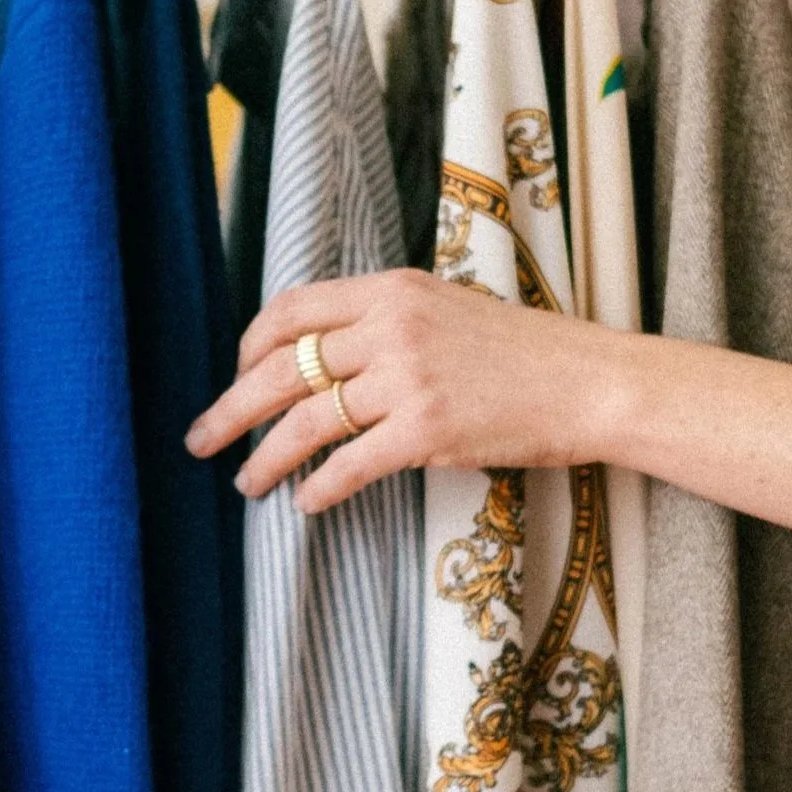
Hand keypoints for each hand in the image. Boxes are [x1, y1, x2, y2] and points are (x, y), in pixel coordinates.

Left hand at [188, 269, 631, 514]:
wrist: (591, 382)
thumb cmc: (524, 353)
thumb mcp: (446, 309)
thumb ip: (385, 321)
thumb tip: (320, 359)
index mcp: (391, 289)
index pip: (291, 309)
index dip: (249, 347)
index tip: (236, 377)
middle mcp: (392, 326)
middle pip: (281, 367)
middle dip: (231, 408)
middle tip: (200, 440)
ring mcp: (408, 377)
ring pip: (306, 421)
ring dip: (266, 456)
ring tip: (246, 482)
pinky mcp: (428, 429)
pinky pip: (349, 464)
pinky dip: (319, 487)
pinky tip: (306, 502)